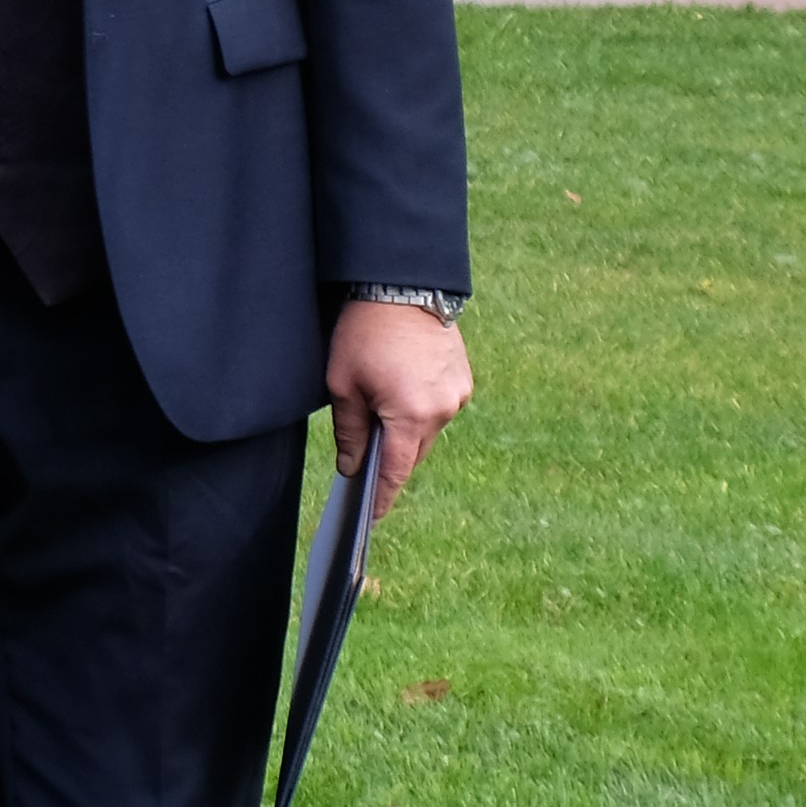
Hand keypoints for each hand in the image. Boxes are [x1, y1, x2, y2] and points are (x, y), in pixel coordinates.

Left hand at [328, 296, 474, 512]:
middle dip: (390, 462)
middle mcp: (442, 411)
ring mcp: (457, 395)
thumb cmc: (364, 334)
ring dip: (405, 434)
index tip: (371, 519)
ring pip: (427, 432)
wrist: (401, 287)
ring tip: (379, 425)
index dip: (382, 497)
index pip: (395, 471)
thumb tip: (352, 466)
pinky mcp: (462, 380)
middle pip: (412, 454)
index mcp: (411, 415)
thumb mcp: (342, 384)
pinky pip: (438, 410)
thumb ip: (348, 431)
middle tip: (365, 471)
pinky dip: (419, 412)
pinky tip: (400, 398)